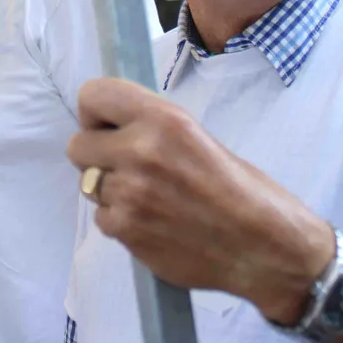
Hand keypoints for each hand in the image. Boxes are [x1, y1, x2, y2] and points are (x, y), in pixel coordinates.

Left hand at [67, 78, 334, 324]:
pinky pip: (102, 217)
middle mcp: (140, 151)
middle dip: (97, 156)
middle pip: (77, 145)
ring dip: (111, 191)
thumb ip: (149, 126)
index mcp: (163, 119)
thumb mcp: (196, 134)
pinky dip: (121, 221)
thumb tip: (106, 123)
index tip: (105, 126)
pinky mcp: (125, 229)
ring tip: (150, 198)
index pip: (92, 95)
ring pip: (89, 183)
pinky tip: (154, 223)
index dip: (94, 113)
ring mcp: (129, 193)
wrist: (265, 247)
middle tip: (128, 166)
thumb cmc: (240, 188)